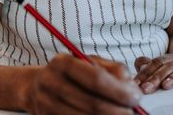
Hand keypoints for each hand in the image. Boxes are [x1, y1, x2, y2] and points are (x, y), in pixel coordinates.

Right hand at [24, 54, 141, 114]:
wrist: (36, 87)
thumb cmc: (71, 73)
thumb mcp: (89, 63)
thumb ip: (113, 71)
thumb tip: (133, 90)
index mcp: (63, 63)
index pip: (97, 79)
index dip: (120, 91)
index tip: (136, 98)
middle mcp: (51, 83)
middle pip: (93, 104)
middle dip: (119, 111)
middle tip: (133, 113)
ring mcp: (46, 105)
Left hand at [134, 54, 172, 93]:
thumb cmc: (169, 73)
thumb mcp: (157, 69)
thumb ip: (146, 69)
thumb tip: (138, 70)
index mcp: (166, 60)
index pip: (155, 64)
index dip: (145, 73)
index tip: (136, 84)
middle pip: (166, 67)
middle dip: (155, 78)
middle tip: (146, 89)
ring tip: (165, 85)